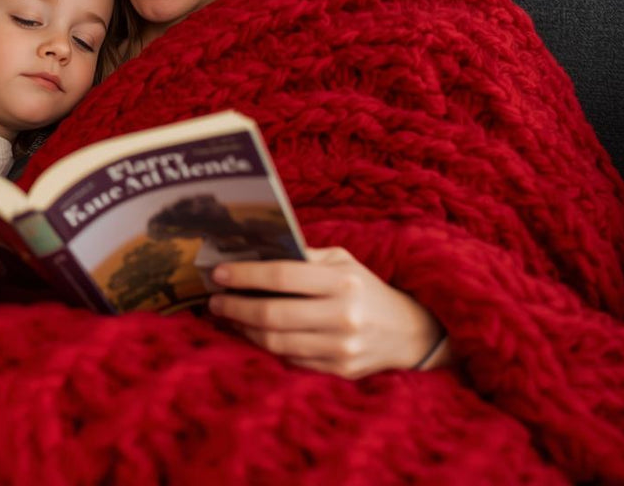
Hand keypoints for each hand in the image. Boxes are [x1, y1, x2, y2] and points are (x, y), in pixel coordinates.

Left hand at [206, 246, 444, 377]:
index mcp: (343, 281)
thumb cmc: (365, 289)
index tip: (219, 273)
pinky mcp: (339, 371)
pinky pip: (290, 361)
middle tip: (214, 300)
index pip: (282, 277)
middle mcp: (343, 315)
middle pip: (272, 315)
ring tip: (228, 317)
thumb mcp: (343, 262)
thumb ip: (304, 257)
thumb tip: (255, 253)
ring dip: (244, 330)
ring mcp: (341, 348)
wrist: (409, 332)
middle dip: (235, 307)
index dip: (245, 275)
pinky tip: (252, 334)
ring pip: (276, 343)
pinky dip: (265, 347)